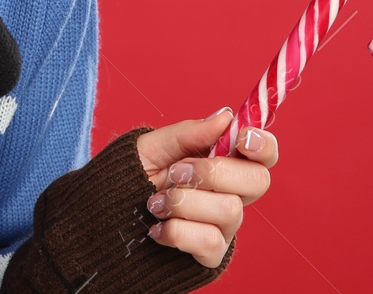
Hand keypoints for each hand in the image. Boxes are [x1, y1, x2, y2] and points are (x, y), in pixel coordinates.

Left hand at [134, 108, 278, 267]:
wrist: (108, 216)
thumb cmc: (133, 177)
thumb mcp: (152, 147)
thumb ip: (188, 133)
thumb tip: (226, 117)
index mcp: (222, 163)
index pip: (264, 155)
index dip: (263, 144)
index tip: (241, 137)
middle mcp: (231, 194)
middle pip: (258, 181)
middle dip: (213, 172)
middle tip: (175, 173)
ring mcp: (223, 226)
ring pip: (230, 210)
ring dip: (183, 201)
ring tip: (155, 201)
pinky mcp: (211, 254)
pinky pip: (210, 242)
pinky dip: (176, 231)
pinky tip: (157, 227)